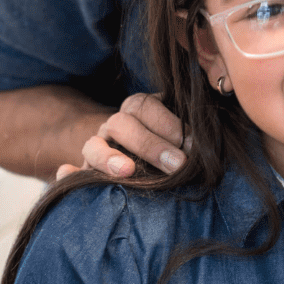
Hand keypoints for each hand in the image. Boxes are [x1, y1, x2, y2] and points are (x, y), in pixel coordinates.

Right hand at [55, 93, 186, 180]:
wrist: (135, 157)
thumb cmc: (171, 144)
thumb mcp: (182, 129)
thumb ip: (194, 125)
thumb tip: (215, 127)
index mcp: (137, 109)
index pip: (145, 107)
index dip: (168, 124)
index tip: (192, 145)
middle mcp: (114, 126)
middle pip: (122, 125)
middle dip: (151, 144)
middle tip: (177, 165)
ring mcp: (96, 148)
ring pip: (93, 146)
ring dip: (108, 157)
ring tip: (125, 172)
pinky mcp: (84, 173)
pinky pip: (68, 173)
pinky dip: (67, 176)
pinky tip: (68, 177)